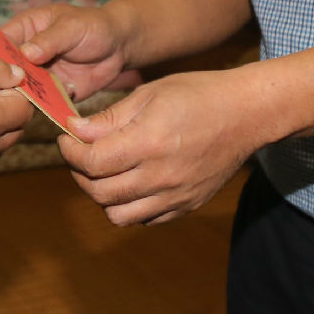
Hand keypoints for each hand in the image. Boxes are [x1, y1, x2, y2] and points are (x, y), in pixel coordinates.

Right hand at [7, 2, 131, 100]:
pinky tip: (50, 106)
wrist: (119, 47)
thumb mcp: (71, 27)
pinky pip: (41, 102)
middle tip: (12, 91)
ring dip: (24, 97)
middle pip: (5, 70)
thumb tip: (26, 53)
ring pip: (20, 89)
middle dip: (6, 81)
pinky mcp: (50, 92)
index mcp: (23, 29)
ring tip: (34, 100)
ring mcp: (36, 75)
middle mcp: (24, 54)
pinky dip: (44, 106)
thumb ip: (49, 40)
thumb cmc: (93, 26)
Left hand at [60, 69, 256, 225]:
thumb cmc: (198, 95)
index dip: (70, 153)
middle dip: (80, 173)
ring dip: (102, 196)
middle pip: (99, 193)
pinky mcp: (187, 206)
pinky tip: (132, 181)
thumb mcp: (149, 94)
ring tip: (105, 172)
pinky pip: (145, 219)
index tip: (67, 140)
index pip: (92, 163)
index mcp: (148, 143)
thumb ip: (110, 118)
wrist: (246, 114)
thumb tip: (75, 131)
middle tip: (81, 155)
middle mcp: (161, 176)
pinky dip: (130, 206)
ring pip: (118, 216)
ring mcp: (175, 196)